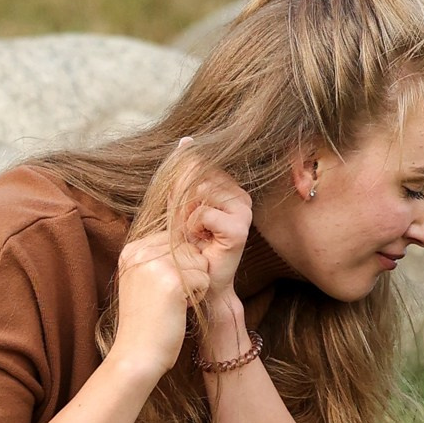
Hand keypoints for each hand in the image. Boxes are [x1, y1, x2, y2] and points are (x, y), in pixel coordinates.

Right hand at [112, 232, 210, 378]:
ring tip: (173, 302)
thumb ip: (158, 257)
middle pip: (188, 248)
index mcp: (132, 250)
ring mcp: (156, 264)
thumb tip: (190, 238)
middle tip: (168, 297)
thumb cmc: (144, 321)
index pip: (173, 239)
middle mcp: (140, 252)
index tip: (160, 288)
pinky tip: (179, 309)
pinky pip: (204, 278)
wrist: (136, 354)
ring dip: (195, 284)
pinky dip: (198, 296)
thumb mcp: (142, 280)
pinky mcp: (173, 280)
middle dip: (189, 272)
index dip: (178, 264)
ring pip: (199, 261)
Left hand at [171, 138, 252, 301]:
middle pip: (197, 177)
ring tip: (194, 234)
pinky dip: (192, 228)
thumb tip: (186, 139)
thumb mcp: (180, 205)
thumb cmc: (190, 246)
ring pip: (199, 193)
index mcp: (230, 187)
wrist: (202, 283)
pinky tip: (200, 242)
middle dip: (181, 203)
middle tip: (188, 228)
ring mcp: (243, 210)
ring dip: (185, 217)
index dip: (180, 187)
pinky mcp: (240, 228)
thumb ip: (182, 175)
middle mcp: (241, 195)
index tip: (184, 214)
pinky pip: (202, 213)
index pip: (197, 165)